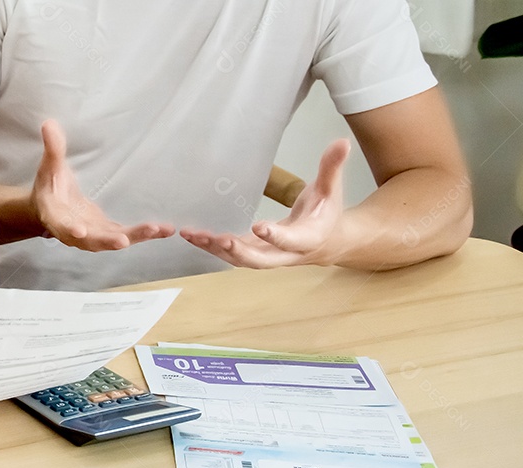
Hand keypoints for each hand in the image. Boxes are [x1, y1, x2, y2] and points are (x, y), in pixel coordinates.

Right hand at [31, 120, 173, 250]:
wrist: (51, 206)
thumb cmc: (49, 186)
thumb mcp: (49, 167)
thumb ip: (53, 149)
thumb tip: (49, 123)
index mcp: (56, 216)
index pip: (61, 224)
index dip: (69, 229)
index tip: (80, 230)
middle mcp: (74, 232)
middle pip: (91, 240)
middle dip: (108, 240)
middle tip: (124, 241)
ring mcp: (93, 234)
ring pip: (113, 240)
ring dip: (134, 237)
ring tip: (156, 230)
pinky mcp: (107, 233)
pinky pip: (127, 236)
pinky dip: (145, 234)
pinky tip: (165, 230)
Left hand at [180, 139, 351, 268]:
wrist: (326, 241)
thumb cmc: (325, 212)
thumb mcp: (331, 189)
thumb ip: (332, 167)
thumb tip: (342, 141)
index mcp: (307, 237)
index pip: (291, 240)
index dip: (275, 236)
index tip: (259, 226)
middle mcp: (285, 253)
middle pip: (260, 260)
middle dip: (239, 251)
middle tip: (220, 240)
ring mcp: (266, 256)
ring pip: (240, 260)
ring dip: (216, 249)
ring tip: (194, 235)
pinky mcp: (253, 253)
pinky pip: (230, 254)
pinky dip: (211, 246)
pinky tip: (192, 235)